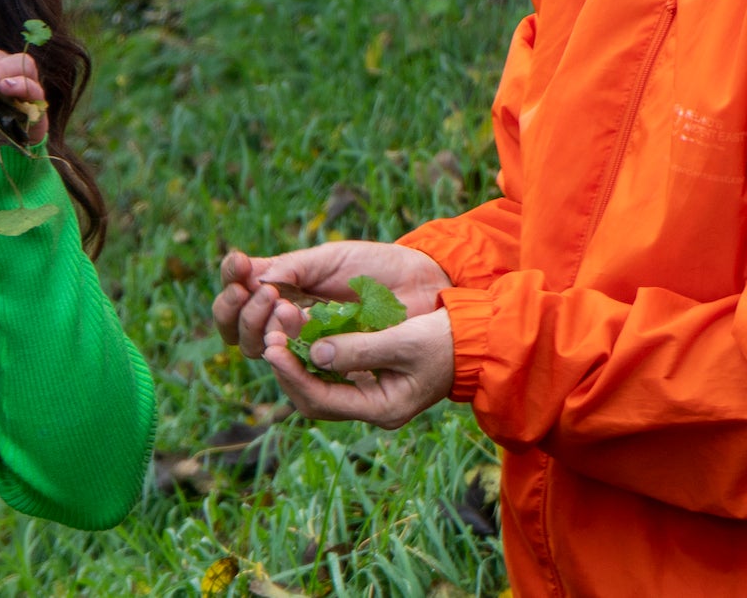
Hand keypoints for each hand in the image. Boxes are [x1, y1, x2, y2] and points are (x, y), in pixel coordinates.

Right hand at [213, 242, 451, 356]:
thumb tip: (251, 280)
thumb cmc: (377, 267)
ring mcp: (308, 349)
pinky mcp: (333, 371)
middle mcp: (287, 326)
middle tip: (266, 293)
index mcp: (280, 296)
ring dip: (263, 331)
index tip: (237, 265)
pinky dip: (291, 357)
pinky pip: (300, 376)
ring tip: (284, 307)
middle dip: (242, 313)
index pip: (236, 302)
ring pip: (264, 353)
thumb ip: (291, 269)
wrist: (423, 284)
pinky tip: (296, 328)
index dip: (229, 289)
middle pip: (240, 334)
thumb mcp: (329, 260)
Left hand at [263, 307, 455, 427]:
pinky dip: (316, 359)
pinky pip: (334, 376)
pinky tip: (304, 338)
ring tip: (279, 337)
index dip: (293, 375)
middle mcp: (373, 409)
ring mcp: (373, 397)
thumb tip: (315, 352)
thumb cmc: (445, 340)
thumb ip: (360, 348)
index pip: (323, 400)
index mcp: (383, 408)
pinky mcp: (374, 381)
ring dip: (299, 365)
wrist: (477, 341)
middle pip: (315, 400)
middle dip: (289, 371)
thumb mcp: (403, 341)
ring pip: (321, 389)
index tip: (272, 348)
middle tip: (269, 341)